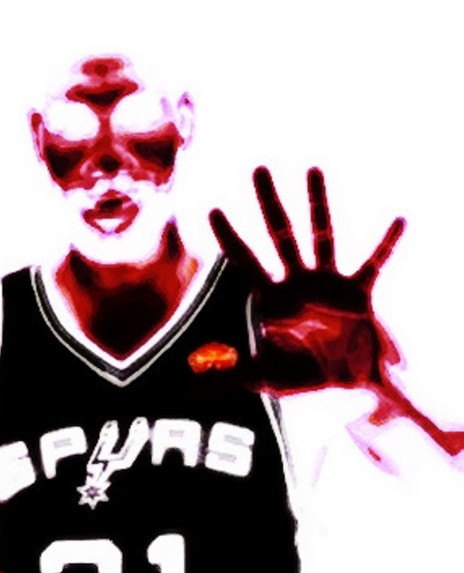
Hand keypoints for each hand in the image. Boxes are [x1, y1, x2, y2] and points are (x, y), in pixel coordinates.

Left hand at [210, 167, 403, 393]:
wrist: (342, 385)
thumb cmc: (301, 375)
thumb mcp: (262, 376)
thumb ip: (228, 375)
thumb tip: (189, 386)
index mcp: (272, 298)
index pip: (244, 261)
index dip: (229, 237)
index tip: (211, 208)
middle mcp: (296, 282)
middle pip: (279, 234)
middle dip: (268, 203)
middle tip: (258, 169)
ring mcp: (326, 283)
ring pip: (321, 235)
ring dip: (317, 203)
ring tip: (312, 169)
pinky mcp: (357, 292)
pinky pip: (373, 263)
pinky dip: (386, 244)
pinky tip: (399, 220)